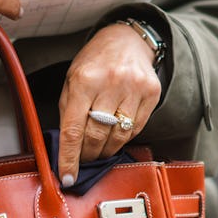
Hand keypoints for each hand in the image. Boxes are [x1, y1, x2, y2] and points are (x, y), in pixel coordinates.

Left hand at [57, 23, 160, 185]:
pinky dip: (122, 138)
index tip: (67, 178)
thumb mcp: (72, 80)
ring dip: (105, 151)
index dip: (69, 159)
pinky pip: (135, 129)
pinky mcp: (151, 93)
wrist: (127, 39)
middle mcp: (111, 83)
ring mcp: (134, 88)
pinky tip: (114, 134)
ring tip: (98, 149)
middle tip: (83, 159)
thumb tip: (65, 150)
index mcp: (84, 80)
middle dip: (87, 155)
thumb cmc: (94, 63)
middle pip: (96, 137)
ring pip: (117, 138)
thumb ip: (68, 113)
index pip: (74, 130)